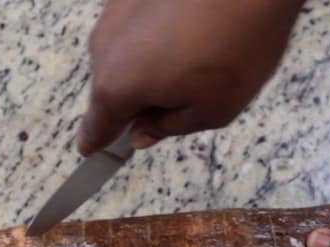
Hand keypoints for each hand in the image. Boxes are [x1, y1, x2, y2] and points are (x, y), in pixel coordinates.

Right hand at [78, 0, 304, 154]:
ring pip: (123, 53)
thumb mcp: (213, 110)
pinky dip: (155, 30)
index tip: (92, 149)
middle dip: (138, 98)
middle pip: (111, 88)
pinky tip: (192, 23)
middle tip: (184, 95)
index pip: (96, 127)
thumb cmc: (238, 42)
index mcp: (117, 86)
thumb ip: (168, 128)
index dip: (96, 141)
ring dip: (147, 61)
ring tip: (195, 51)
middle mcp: (104, 47)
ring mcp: (115, 11)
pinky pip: (136, 23)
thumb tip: (142, 133)